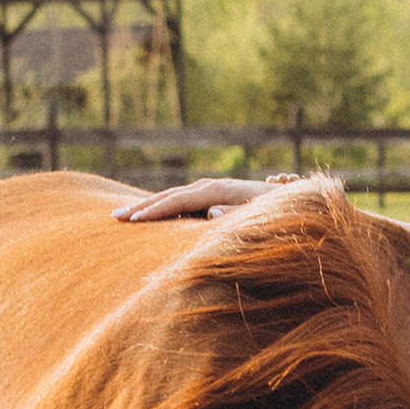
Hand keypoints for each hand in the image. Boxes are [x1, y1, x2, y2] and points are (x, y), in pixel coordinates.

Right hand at [113, 176, 274, 222]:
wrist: (295, 201)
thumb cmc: (279, 214)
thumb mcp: (261, 217)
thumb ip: (238, 216)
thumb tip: (211, 213)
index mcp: (219, 191)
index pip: (180, 200)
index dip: (157, 211)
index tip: (134, 221)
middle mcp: (211, 187)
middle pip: (170, 195)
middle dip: (142, 206)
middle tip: (114, 217)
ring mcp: (211, 191)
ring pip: (172, 198)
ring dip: (147, 206)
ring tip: (123, 216)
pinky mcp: (213, 198)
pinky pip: (181, 203)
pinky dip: (161, 209)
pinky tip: (149, 218)